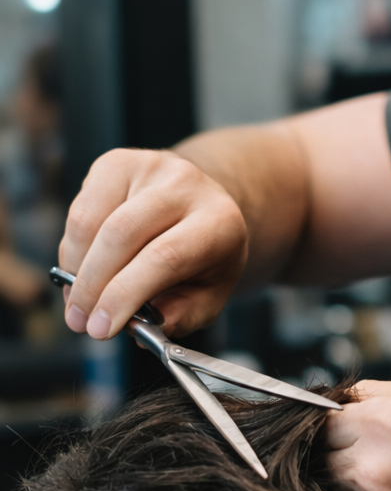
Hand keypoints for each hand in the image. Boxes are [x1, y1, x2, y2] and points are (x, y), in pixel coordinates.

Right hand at [58, 148, 247, 337]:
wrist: (206, 205)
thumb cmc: (206, 255)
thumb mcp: (211, 292)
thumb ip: (181, 314)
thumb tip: (139, 328)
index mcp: (219, 220)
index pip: (163, 257)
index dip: (124, 295)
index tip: (100, 328)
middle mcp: (187, 184)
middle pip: (122, 235)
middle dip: (93, 286)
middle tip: (79, 323)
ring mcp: (150, 167)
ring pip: (93, 222)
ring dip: (76, 270)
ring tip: (77, 304)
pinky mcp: (117, 162)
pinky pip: (80, 209)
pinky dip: (73, 249)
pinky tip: (79, 273)